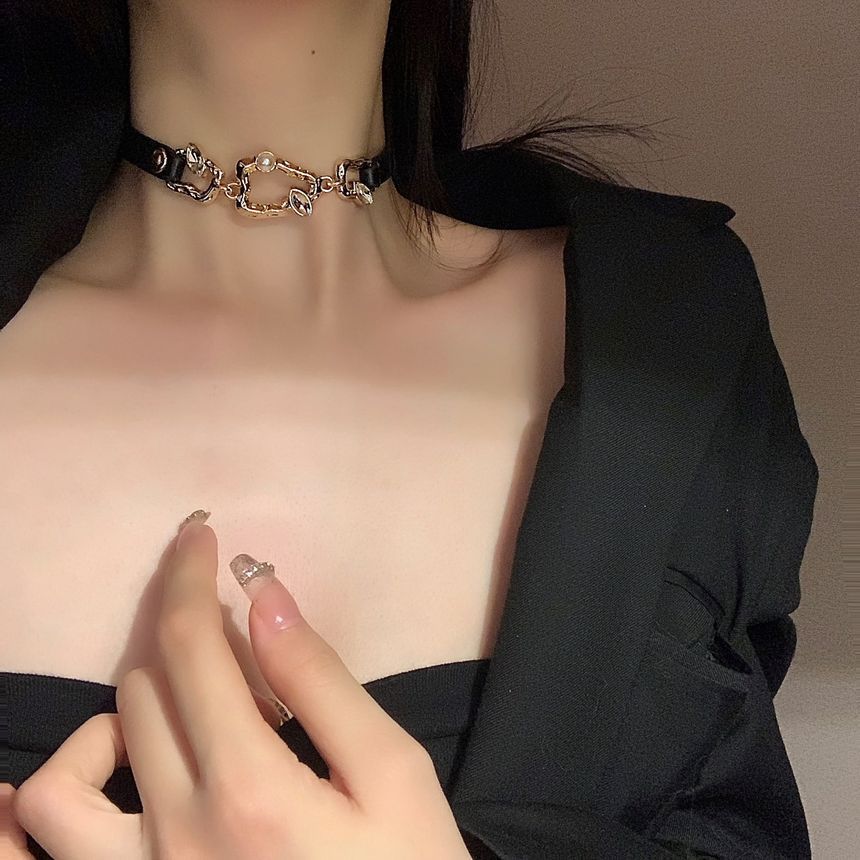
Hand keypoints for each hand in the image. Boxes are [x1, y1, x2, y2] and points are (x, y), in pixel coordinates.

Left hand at [12, 512, 472, 859]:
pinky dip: (58, 794)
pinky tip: (99, 767)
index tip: (198, 536)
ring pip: (79, 761)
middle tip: (235, 626)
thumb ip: (323, 682)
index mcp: (251, 788)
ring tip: (184, 704)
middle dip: (181, 629)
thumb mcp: (393, 773)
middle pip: (143, 686)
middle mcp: (176, 831)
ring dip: (128, 707)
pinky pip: (44, 846)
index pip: (190, 648)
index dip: (187, 577)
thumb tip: (264, 595)